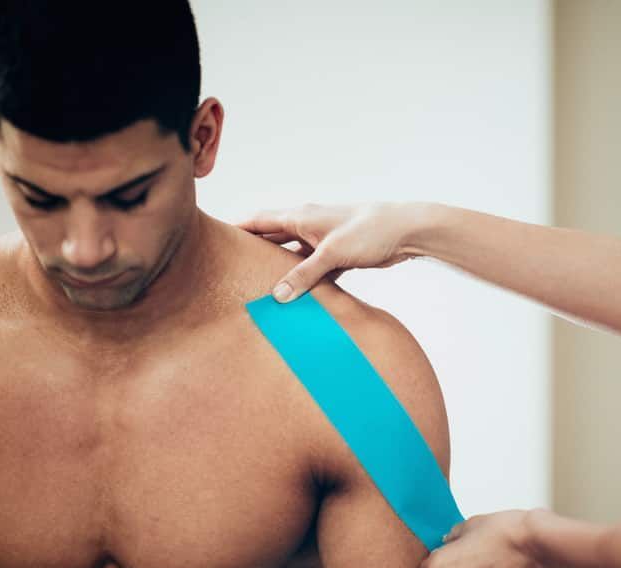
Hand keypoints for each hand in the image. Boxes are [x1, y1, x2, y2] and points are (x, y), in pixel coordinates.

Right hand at [237, 203, 427, 301]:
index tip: (213, 238)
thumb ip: (304, 275)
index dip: (236, 228)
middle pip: (271, 238)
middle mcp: (308, 225)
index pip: (258, 220)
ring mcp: (322, 240)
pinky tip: (295, 297)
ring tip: (256, 286)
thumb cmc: (370, 231)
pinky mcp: (338, 255)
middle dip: (252, 251)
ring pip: (291, 256)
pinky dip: (303, 281)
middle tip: (229, 268)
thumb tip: (278, 296)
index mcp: (301, 216)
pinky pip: (312, 269)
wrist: (406, 231)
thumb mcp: (332, 254)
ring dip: (278, 269)